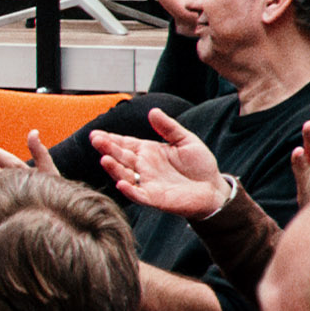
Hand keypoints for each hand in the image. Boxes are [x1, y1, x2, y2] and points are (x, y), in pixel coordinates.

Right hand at [96, 105, 232, 224]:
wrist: (214, 188)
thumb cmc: (200, 165)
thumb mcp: (186, 140)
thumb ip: (168, 127)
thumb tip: (153, 111)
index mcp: (148, 152)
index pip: (125, 143)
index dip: (111, 139)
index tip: (96, 133)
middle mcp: (143, 167)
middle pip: (121, 157)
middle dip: (107, 149)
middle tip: (95, 140)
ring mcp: (147, 183)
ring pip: (125, 175)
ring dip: (114, 169)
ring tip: (105, 159)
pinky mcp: (155, 198)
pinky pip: (138, 194)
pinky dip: (129, 190)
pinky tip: (121, 183)